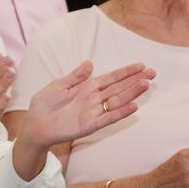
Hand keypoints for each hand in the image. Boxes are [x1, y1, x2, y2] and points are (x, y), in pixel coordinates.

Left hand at [19, 61, 153, 148]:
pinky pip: (109, 117)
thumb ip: (75, 76)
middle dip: (135, 80)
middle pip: (119, 87)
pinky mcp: (90, 125)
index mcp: (87, 87)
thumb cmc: (45, 104)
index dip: (126, 72)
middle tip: (153, 73)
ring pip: (117, 100)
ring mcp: (94, 111)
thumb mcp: (59, 85)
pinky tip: (133, 106)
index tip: (141, 65)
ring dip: (132, 93)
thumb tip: (90, 63)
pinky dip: (121, 112)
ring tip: (146, 84)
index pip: (111, 78)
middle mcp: (94, 99)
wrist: (35, 123)